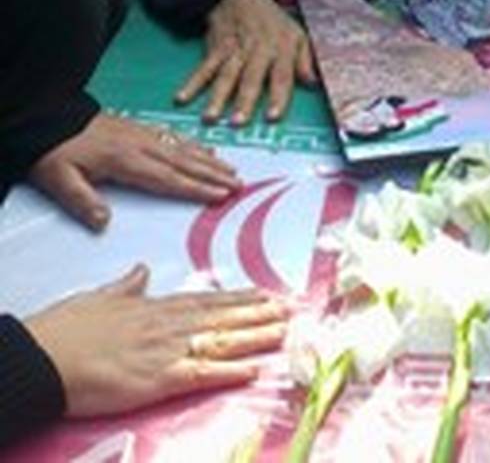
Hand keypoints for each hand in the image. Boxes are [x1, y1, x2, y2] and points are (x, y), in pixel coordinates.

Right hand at [25, 265, 287, 417]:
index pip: (206, 300)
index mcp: (154, 307)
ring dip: (255, 336)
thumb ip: (127, 285)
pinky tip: (253, 369)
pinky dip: (230, 371)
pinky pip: (202, 374)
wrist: (41, 358)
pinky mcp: (159, 378)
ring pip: (222, 341)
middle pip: (222, 317)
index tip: (265, 294)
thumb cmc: (64, 331)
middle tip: (291, 308)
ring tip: (284, 330)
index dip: (239, 298)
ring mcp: (166, 351)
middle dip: (258, 314)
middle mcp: (167, 326)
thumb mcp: (98, 298)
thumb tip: (142, 269)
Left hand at [29, 114, 241, 230]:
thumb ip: (82, 201)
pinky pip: (174, 136)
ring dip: (210, 161)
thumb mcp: (59, 178)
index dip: (196, 188)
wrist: (47, 117)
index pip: (168, 178)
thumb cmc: (54, 149)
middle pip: (185, 163)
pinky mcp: (139, 128)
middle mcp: (140, 146)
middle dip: (214, 175)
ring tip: (232, 170)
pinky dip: (194, 144)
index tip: (221, 195)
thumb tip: (103, 222)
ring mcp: (142, 135)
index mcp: (125, 160)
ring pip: (184, 149)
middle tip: (239, 184)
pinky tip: (205, 148)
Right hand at [175, 0, 316, 125]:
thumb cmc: (273, 21)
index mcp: (281, 48)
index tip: (272, 117)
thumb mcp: (298, 34)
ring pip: (225, 75)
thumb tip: (313, 83)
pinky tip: (183, 98)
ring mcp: (235, 49)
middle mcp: (257, 50)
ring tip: (211, 117)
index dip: (277, 97)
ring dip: (217, 96)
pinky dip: (192, 82)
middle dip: (243, 100)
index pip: (281, 76)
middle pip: (250, 78)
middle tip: (238, 122)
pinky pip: (203, 67)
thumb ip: (306, 61)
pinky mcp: (216, 48)